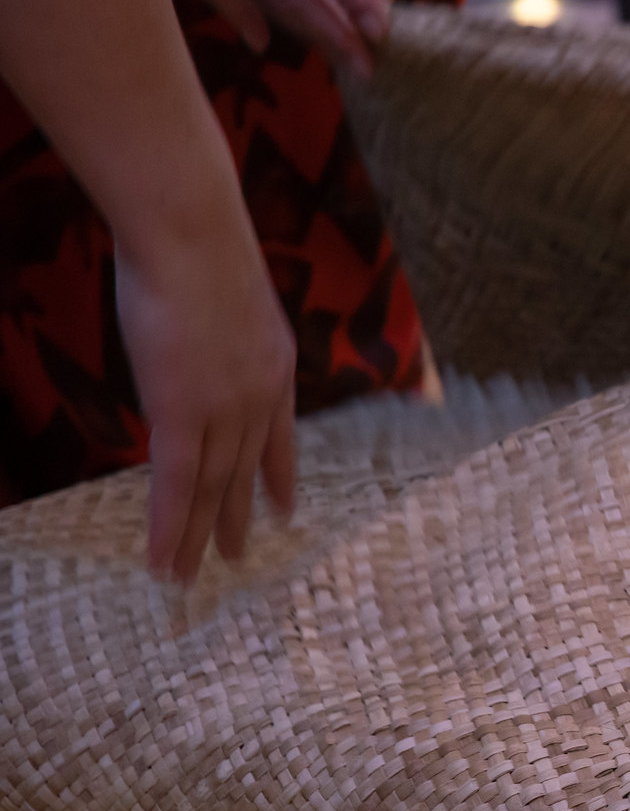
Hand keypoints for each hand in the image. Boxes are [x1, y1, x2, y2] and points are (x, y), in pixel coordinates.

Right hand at [113, 193, 297, 584]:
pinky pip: (177, 486)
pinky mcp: (183, 414)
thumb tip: (194, 328)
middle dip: (239, 517)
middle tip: (237, 558)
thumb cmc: (197, 244)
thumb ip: (215, 327)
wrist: (194, 233)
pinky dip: (170, 529)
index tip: (284, 509)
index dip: (278, 474)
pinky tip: (164, 563)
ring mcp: (225, 408)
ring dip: (199, 536)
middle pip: (245, 469)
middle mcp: (259, 395)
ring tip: (191, 577)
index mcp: (275, 365)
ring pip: (211, 488)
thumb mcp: (222, 293)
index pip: (278, 434)